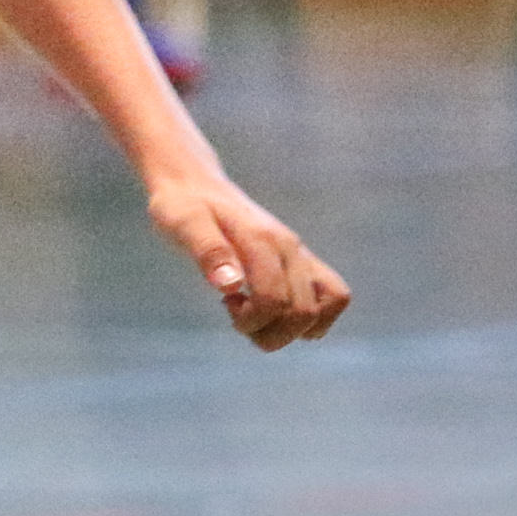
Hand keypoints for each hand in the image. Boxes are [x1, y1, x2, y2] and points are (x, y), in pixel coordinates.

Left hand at [143, 170, 351, 351]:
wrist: (195, 183)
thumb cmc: (182, 206)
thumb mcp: (182, 223)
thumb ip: (207, 251)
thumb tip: (230, 286)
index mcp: (261, 239)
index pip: (274, 298)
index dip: (251, 319)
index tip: (226, 305)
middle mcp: (289, 247)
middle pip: (304, 311)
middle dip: (271, 332)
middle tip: (237, 316)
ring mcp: (300, 253)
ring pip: (329, 304)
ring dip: (295, 328)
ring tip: (259, 316)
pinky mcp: (303, 260)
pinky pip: (334, 294)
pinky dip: (312, 316)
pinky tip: (275, 310)